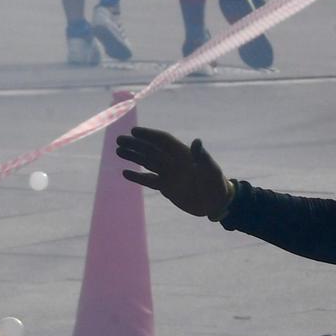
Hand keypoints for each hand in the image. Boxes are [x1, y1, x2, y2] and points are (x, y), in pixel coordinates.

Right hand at [114, 127, 233, 219]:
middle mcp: (173, 162)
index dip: (149, 135)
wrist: (217, 203)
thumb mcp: (211, 171)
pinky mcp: (166, 188)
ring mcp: (169, 174)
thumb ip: (202, 157)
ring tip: (118, 151)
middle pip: (151, 150)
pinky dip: (137, 177)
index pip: (163, 141)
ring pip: (147, 163)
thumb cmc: (216, 185)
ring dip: (133, 157)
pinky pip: (149, 180)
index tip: (134, 131)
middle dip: (135, 144)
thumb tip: (197, 142)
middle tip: (119, 140)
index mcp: (183, 154)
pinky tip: (125, 173)